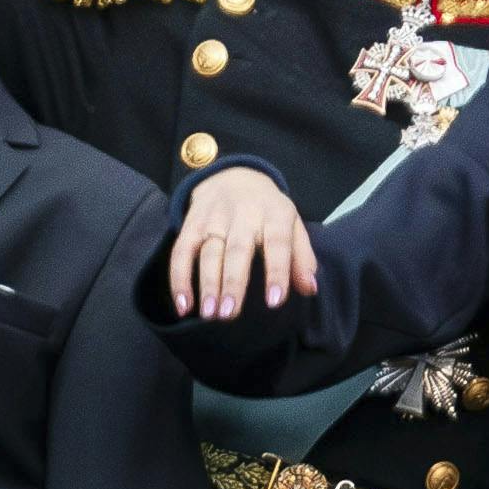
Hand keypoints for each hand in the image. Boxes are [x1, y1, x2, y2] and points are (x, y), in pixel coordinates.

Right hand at [166, 170, 317, 320]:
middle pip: (237, 250)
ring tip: (209, 314)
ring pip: (208, 253)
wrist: (232, 174)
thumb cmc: (268, 210)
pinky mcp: (191, 224)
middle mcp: (243, 215)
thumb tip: (309, 289)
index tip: (274, 302)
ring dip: (207, 284)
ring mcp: (214, 219)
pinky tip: (183, 304)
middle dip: (232, 283)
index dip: (276, 272)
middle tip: (229, 314)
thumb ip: (302, 258)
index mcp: (274, 215)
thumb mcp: (292, 225)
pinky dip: (179, 278)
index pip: (277, 244)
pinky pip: (181, 252)